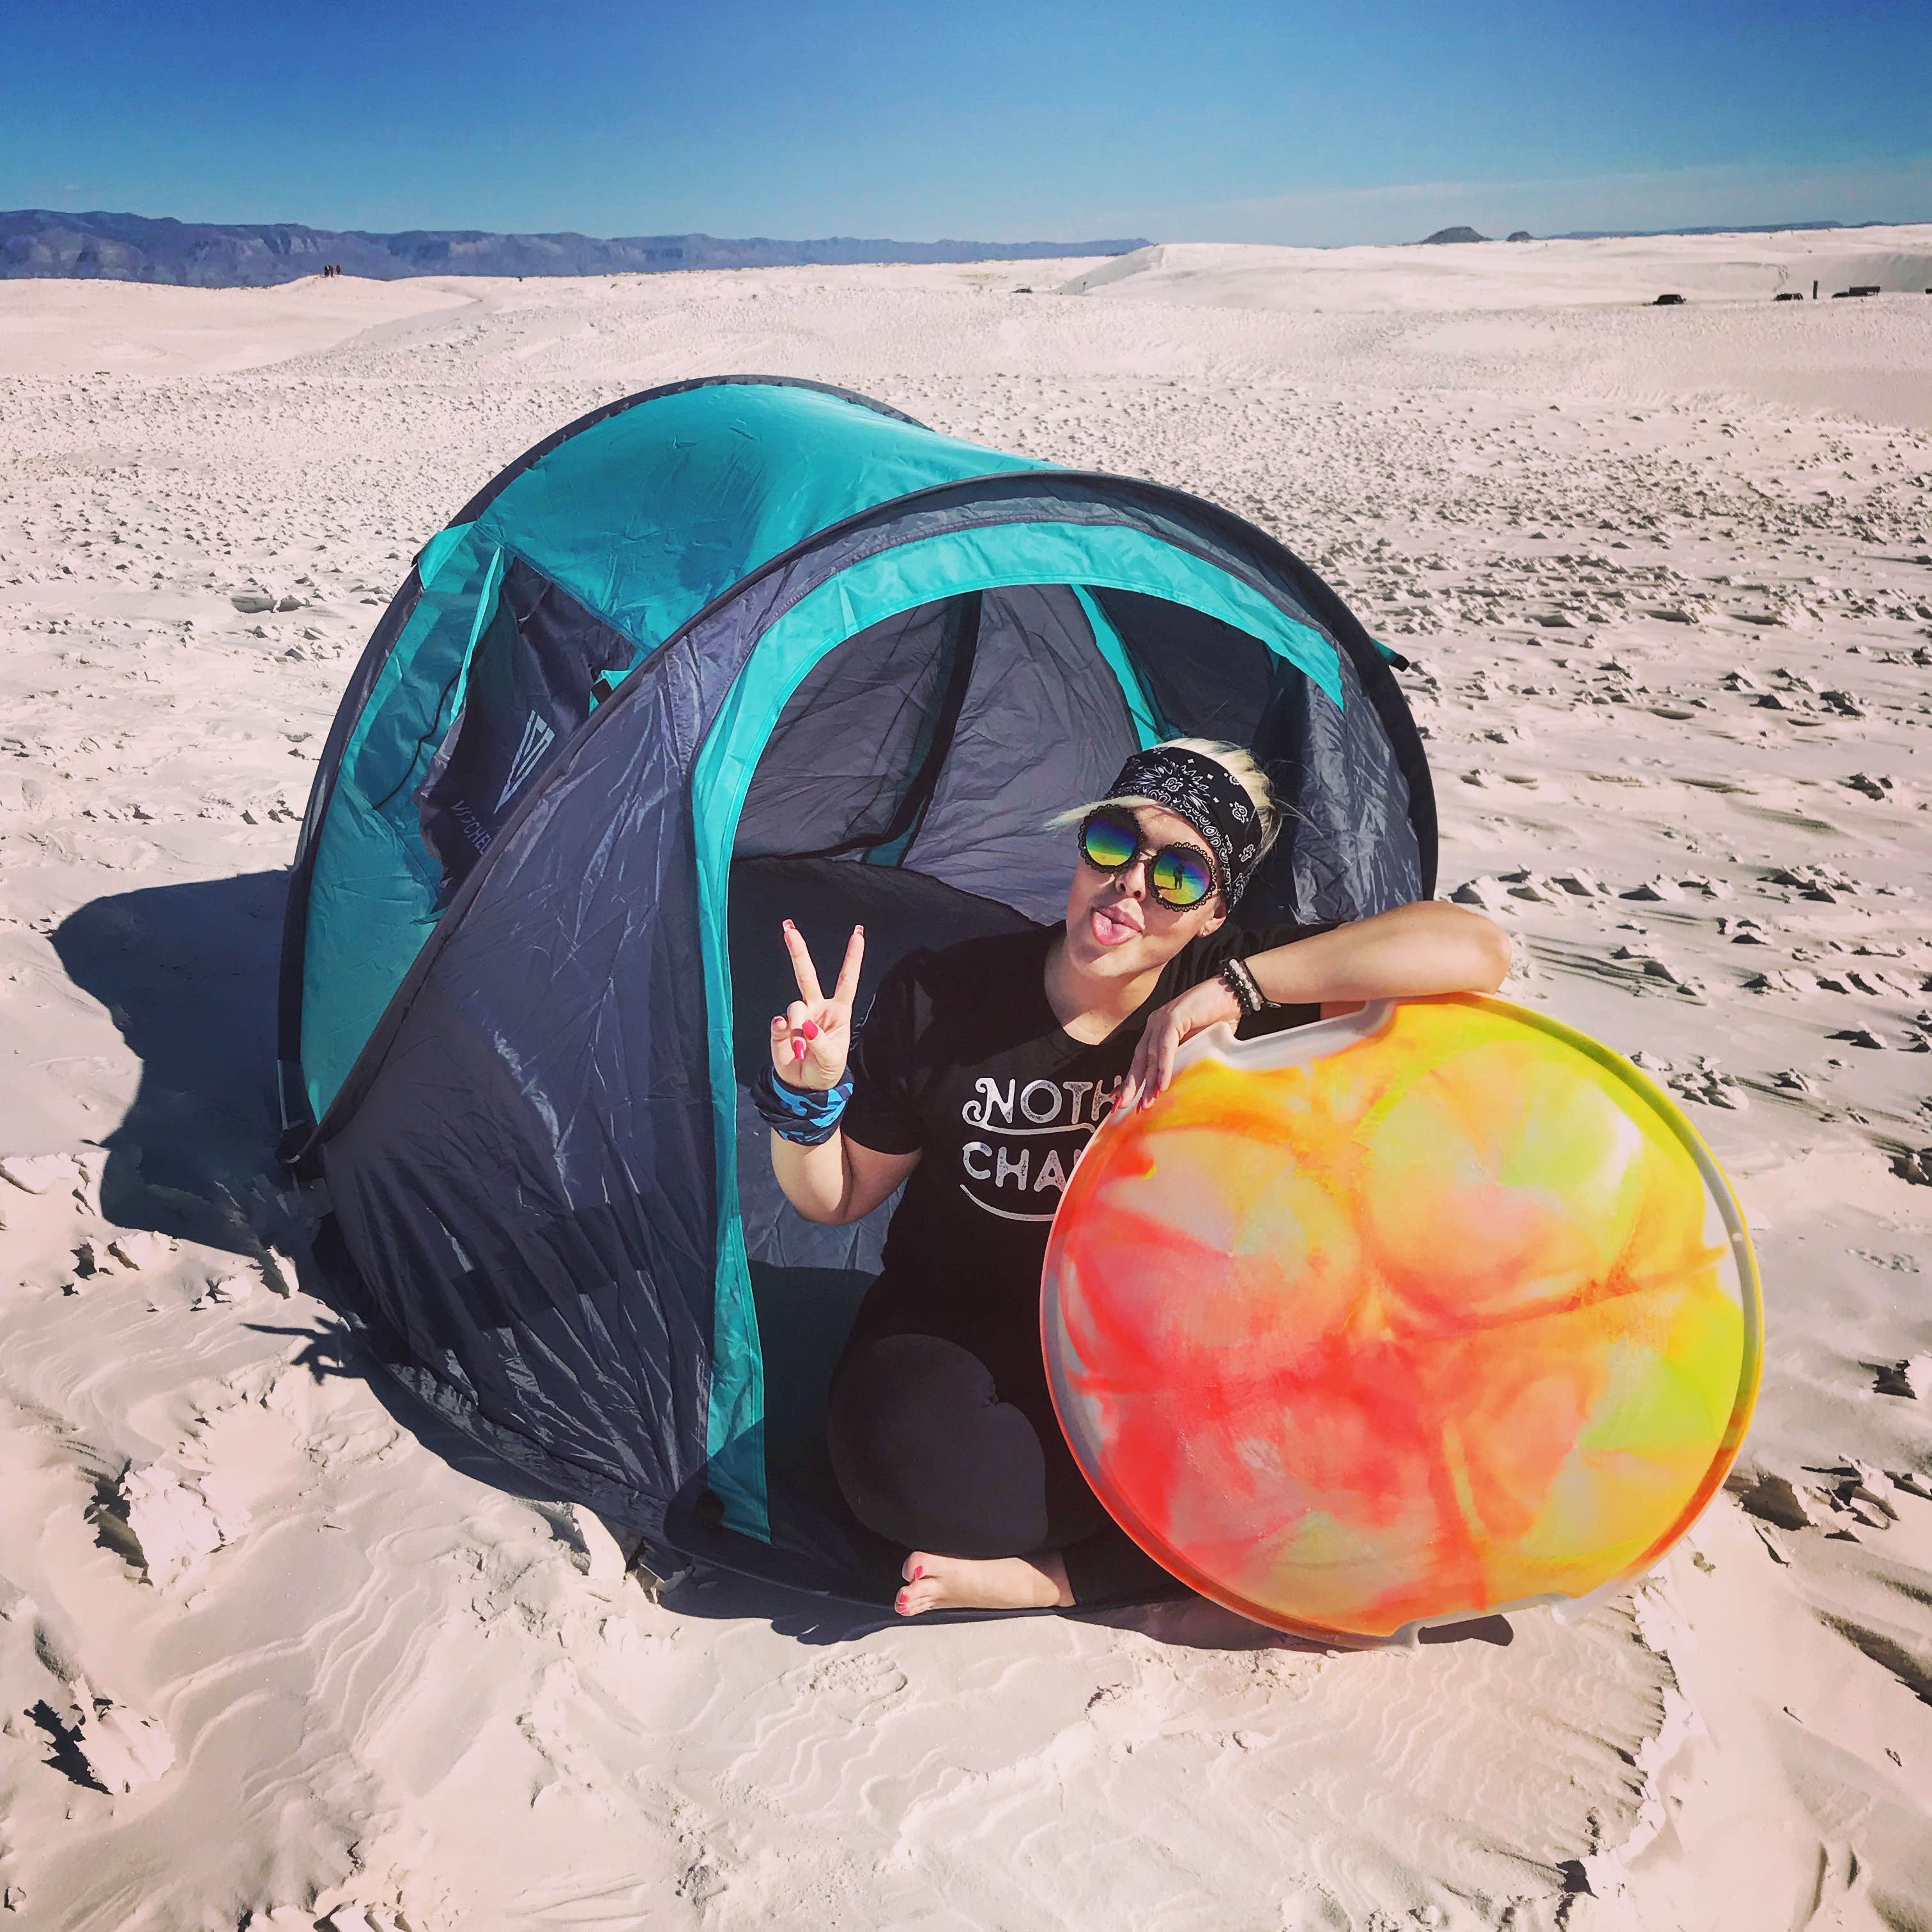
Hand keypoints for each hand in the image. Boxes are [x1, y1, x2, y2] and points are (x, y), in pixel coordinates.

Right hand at [771, 920, 864, 1091]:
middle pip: (807, 975)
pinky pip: (780, 1022)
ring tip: (802, 1050)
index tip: (858, 933)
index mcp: (838, 1011)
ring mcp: (798, 1017)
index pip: (846, 980)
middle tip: (788, 927)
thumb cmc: (827, 1069)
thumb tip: (805, 1026)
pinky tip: (788, 1041)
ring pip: (795, 1007)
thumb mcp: (833, 1059)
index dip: (852, 957)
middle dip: (797, 950)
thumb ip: (821, 1042)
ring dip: (799, 1027)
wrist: (805, 1087)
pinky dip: (784, 1032)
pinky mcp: (781, 1029)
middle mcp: (817, 1008)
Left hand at [1119, 978, 1240, 1112]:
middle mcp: (1155, 1025)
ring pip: (1151, 1055)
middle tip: (1123, 1106)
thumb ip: (1184, 1059)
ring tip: (1146, 1102)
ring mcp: (1162, 1019)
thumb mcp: (1197, 1044)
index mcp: (1157, 1031)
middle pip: (1139, 1059)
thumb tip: (1177, 1085)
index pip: (1140, 1059)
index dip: (1131, 1080)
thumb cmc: (1217, 1019)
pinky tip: (1163, 1083)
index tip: (1121, 1099)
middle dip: (1131, 1084)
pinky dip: (1164, 1066)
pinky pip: (1166, 1046)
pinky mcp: (1173, 1017)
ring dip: (1149, 1081)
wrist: (1231, 994)